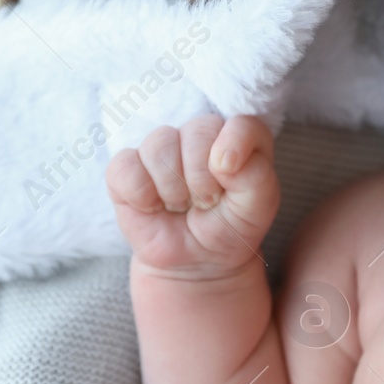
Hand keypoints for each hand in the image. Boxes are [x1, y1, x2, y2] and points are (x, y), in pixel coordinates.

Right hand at [106, 114, 278, 279]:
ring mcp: (160, 148)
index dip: (235, 145)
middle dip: (202, 178)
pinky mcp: (126, 168)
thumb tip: (222, 158)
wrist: (197, 260)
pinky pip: (125, 166)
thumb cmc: (230, 226)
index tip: (228, 177)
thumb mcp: (258, 207)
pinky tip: (153, 207)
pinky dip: (141, 195)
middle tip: (206, 202)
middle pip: (197, 131)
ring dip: (173, 188)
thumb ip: (255, 176)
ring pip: (159, 144)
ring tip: (180, 205)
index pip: (241, 123)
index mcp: (237, 138)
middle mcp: (198, 135)